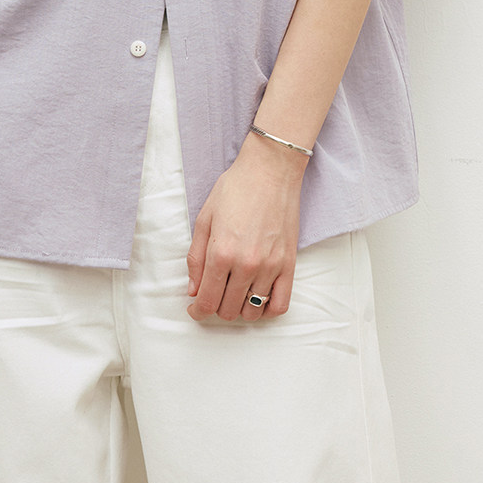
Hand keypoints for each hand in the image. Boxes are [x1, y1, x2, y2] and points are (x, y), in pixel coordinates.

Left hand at [185, 131, 306, 322]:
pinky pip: (280, 305)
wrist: (270, 170)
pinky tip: (258, 299)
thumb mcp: (204, 218)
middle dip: (216, 307)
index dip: (198, 311)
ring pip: (252, 311)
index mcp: (221, 253)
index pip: (207, 301)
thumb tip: (193, 291)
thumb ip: (196, 258)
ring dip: (240, 308)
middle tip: (214, 293)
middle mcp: (246, 265)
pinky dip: (267, 309)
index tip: (196, 309)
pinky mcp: (289, 264)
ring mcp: (270, 266)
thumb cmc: (235, 189)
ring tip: (235, 293)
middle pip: (228, 310)